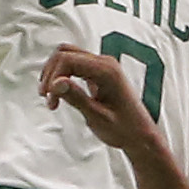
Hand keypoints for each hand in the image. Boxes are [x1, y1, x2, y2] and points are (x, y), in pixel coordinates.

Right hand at [40, 44, 169, 158]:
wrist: (140, 136)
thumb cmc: (125, 129)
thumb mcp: (96, 116)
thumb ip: (76, 97)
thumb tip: (56, 83)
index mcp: (107, 71)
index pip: (68, 59)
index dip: (53, 76)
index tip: (50, 97)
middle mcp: (106, 63)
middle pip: (65, 53)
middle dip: (51, 73)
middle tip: (47, 97)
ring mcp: (103, 67)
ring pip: (68, 57)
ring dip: (55, 74)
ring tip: (51, 97)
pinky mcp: (99, 74)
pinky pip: (75, 66)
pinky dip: (63, 76)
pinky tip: (60, 94)